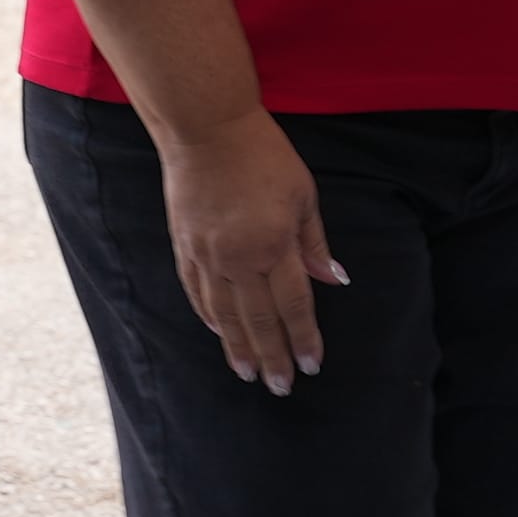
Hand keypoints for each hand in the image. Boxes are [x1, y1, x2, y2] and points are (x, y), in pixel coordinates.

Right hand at [159, 112, 345, 395]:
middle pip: (257, 320)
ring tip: (248, 374)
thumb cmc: (263, 155)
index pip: (293, 304)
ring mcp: (207, 255)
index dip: (303, 338)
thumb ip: (314, 243)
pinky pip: (197, 293)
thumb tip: (333, 280)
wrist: (205, 129)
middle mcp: (239, 257)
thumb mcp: (303, 194)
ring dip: (238, 348)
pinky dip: (209, 318)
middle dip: (272, 357)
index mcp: (274, 243)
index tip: (312, 365)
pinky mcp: (184, 247)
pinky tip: (220, 334)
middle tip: (281, 387)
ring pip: (223, 315)